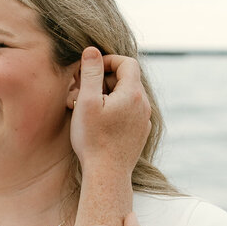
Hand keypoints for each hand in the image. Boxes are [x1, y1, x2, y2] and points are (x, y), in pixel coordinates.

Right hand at [69, 50, 150, 177]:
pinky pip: (129, 112)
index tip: (90, 69)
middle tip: (82, 89)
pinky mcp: (141, 133)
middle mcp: (143, 105)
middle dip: (103, 79)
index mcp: (133, 93)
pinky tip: (99, 122)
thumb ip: (91, 73)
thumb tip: (92, 50)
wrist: (107, 174)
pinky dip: (115, 109)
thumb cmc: (94, 139)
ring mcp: (144, 120)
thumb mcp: (87, 101)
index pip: (127, 63)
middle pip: (126, 79)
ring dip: (108, 95)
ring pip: (127, 96)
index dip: (108, 60)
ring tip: (86, 107)